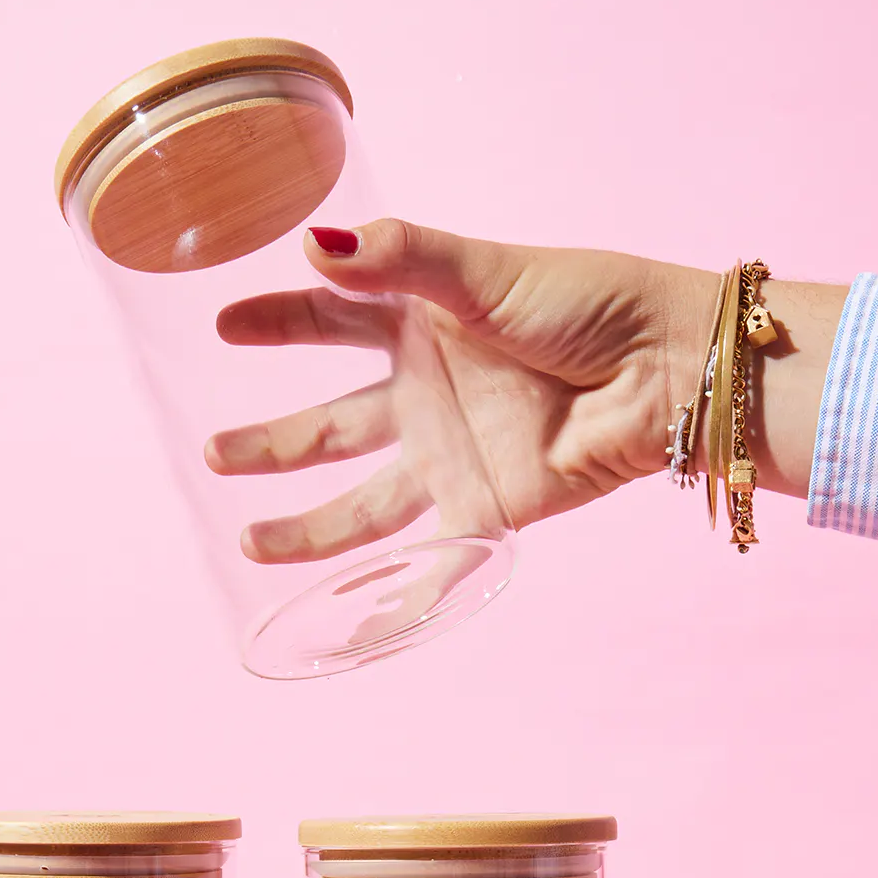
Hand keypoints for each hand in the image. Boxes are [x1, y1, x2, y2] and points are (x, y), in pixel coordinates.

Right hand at [206, 220, 842, 562]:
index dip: (276, 324)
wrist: (665, 370)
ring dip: (307, 528)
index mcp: (420, 324)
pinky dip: (393, 606)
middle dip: (271, 444)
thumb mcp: (483, 272)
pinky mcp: (485, 512)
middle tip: (212, 455)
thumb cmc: (588, 302)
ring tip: (251, 545)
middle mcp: (427, 395)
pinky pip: (429, 567)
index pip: (329, 322)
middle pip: (330, 427)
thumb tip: (311, 245)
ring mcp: (452, 457)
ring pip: (361, 505)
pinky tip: (347, 633)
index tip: (221, 326)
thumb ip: (398, 260)